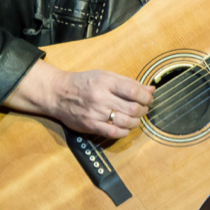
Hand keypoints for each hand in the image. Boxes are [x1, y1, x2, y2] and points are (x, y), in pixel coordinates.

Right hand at [6, 60, 154, 138]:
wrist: (57, 94)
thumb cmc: (83, 83)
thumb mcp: (105, 76)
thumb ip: (128, 83)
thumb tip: (151, 89)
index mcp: (105, 82)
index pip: (134, 91)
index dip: (146, 97)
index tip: (148, 98)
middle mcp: (101, 97)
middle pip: (132, 108)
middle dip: (143, 110)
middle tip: (143, 109)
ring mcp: (95, 113)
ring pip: (126, 122)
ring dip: (136, 122)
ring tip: (135, 118)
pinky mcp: (90, 126)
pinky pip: (114, 133)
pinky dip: (124, 132)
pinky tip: (125, 127)